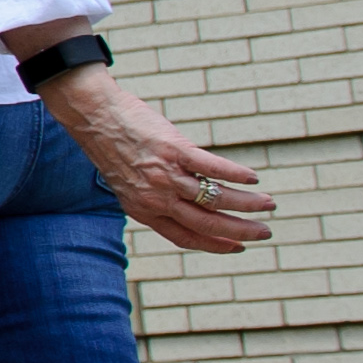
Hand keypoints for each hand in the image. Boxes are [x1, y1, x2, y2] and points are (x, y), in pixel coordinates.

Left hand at [44, 66, 272, 254]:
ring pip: (215, 199)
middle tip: (265, 232)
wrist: (94, 115)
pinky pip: (213, 168)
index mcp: (143, 210)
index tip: (238, 247)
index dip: (214, 245)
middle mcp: (156, 197)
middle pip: (207, 223)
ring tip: (268, 204)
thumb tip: (188, 204)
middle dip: (240, 231)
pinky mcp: (174, 150)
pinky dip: (237, 175)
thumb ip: (155, 198)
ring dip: (247, 204)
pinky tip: (253, 179)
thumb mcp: (127, 182)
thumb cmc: (113, 147)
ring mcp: (166, 174)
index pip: (185, 237)